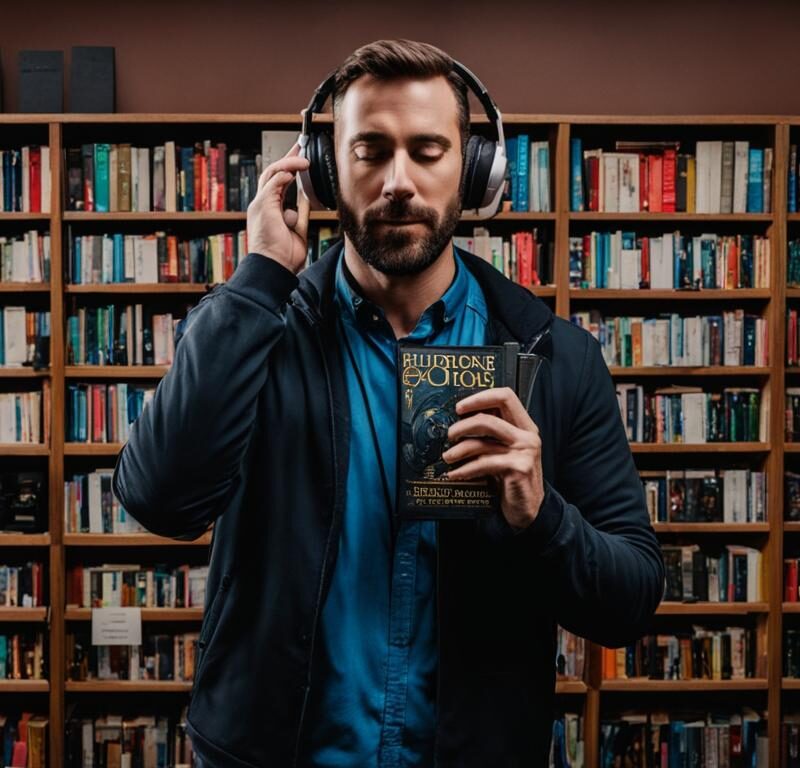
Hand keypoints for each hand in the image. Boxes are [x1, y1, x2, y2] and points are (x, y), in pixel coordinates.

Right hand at [246, 138, 310, 274]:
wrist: (274, 268)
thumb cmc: (284, 256)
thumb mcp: (298, 229)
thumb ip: (299, 212)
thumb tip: (305, 198)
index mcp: (269, 210)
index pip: (278, 183)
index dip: (290, 169)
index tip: (302, 160)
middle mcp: (262, 205)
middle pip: (273, 173)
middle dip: (288, 158)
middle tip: (302, 145)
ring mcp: (260, 205)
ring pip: (272, 174)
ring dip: (290, 164)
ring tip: (305, 160)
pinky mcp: (263, 206)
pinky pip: (273, 184)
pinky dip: (284, 174)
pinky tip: (296, 171)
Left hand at [441, 387, 543, 530]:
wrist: (528, 508)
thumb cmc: (511, 477)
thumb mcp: (504, 451)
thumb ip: (490, 435)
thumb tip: (459, 421)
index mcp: (524, 426)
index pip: (505, 396)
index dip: (480, 398)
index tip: (459, 407)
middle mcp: (527, 435)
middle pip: (489, 418)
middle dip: (463, 425)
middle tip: (450, 435)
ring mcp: (525, 451)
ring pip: (482, 442)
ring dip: (459, 450)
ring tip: (447, 457)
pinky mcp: (519, 468)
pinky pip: (484, 463)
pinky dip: (465, 469)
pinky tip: (455, 474)